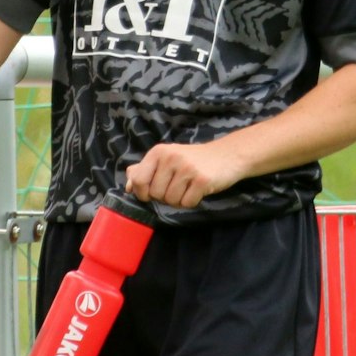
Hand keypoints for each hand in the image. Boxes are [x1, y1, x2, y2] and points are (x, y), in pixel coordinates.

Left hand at [125, 142, 244, 208]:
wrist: (227, 155)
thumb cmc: (194, 159)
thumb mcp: (167, 159)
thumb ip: (144, 170)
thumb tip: (128, 184)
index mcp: (158, 152)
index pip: (139, 181)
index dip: (143, 193)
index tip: (152, 192)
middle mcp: (171, 157)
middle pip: (155, 194)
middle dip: (165, 197)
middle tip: (178, 186)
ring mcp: (187, 168)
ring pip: (171, 201)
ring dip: (179, 200)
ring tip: (189, 187)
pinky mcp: (202, 180)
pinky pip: (187, 204)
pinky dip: (192, 201)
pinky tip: (198, 190)